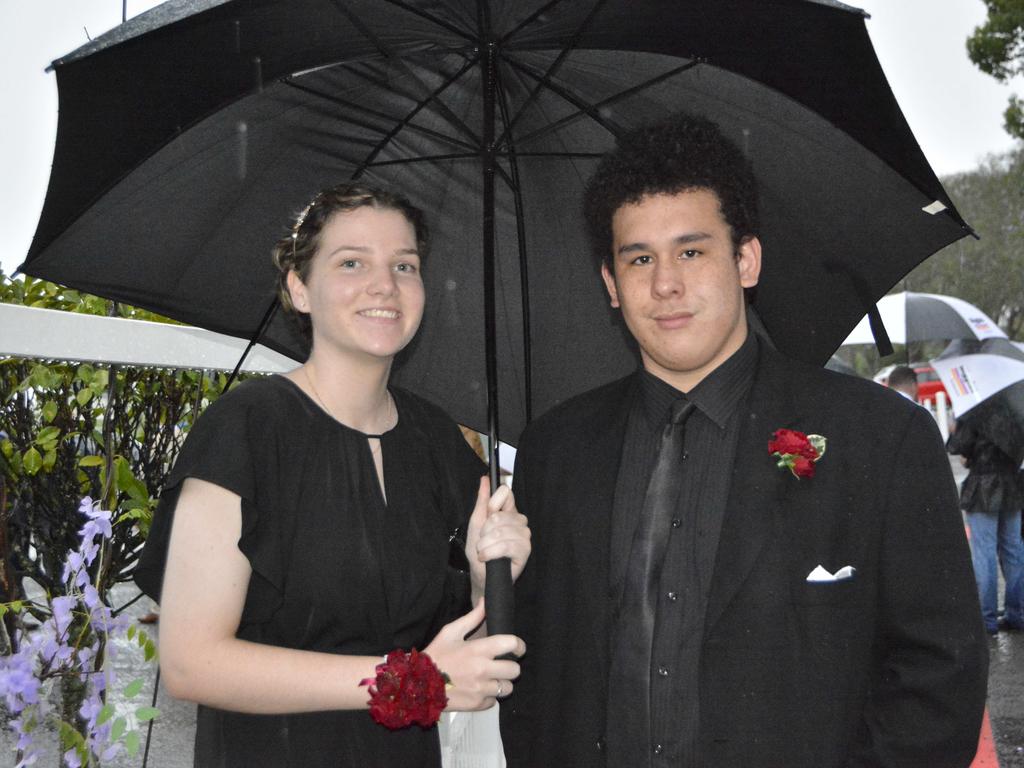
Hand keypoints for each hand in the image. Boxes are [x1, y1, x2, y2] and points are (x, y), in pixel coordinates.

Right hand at [424, 600, 524, 710]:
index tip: (517, 648)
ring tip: (490, 679)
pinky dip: (488, 696)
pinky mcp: (477, 705)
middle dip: (510, 666)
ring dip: (501, 683)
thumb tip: (486, 601)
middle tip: (501, 665)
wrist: (417, 684)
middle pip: (515, 670)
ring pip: (507, 688)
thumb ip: (472, 617)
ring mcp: (480, 689)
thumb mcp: (451, 632)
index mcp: (478, 650)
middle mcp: (482, 670)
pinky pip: (494, 701)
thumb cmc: (435, 656)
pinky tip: (478, 690)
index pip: (511, 644)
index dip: (519, 645)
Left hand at [465, 477, 530, 598]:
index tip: (487, 515)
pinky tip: (488, 557)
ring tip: (484, 551)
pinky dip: (491, 552)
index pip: (506, 492)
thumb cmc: (479, 551)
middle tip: (482, 541)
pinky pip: (506, 545)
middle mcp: (519, 521)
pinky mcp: (525, 551)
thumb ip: (481, 502)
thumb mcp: (475, 524)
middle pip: (499, 514)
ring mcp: (524, 536)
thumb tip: (484, 479)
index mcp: (508, 511)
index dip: (492, 504)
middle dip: (484, 531)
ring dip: (485, 544)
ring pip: (501, 530)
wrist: (481, 576)